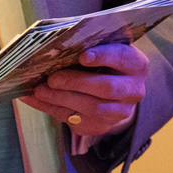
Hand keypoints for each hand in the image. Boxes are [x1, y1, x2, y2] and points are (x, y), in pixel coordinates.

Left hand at [19, 43, 148, 137]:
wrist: (113, 89)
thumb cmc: (103, 61)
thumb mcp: (103, 48)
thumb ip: (88, 45)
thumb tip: (55, 46)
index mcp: (136, 65)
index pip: (122, 58)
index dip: (103, 57)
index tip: (82, 56)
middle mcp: (133, 91)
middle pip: (106, 88)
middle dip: (76, 82)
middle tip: (52, 78)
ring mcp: (119, 112)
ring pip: (91, 109)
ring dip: (61, 99)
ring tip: (40, 90)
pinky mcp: (102, 126)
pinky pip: (76, 121)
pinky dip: (52, 109)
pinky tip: (36, 99)